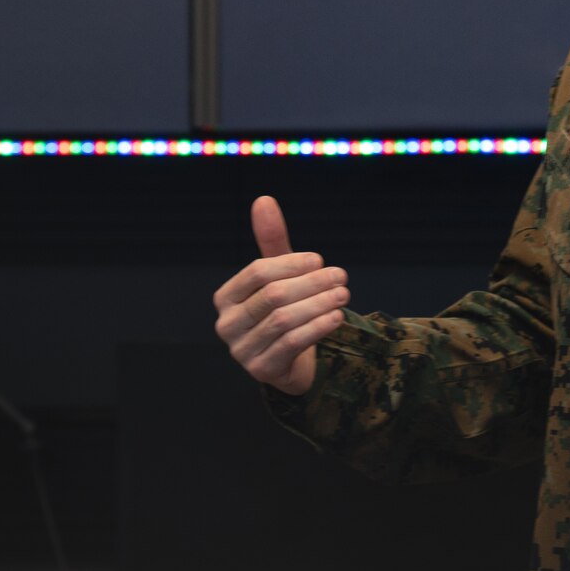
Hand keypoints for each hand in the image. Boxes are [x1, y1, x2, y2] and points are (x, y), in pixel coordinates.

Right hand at [212, 195, 349, 395]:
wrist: (291, 362)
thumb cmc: (283, 310)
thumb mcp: (280, 276)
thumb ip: (273, 242)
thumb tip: (264, 199)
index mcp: (225, 297)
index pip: (257, 272)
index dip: (291, 263)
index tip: (320, 260)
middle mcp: (227, 324)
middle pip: (272, 296)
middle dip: (311, 283)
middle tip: (341, 276)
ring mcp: (242, 351)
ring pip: (284, 320)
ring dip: (319, 304)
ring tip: (343, 294)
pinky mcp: (262, 370)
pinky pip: (292, 344)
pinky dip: (317, 327)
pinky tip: (336, 317)